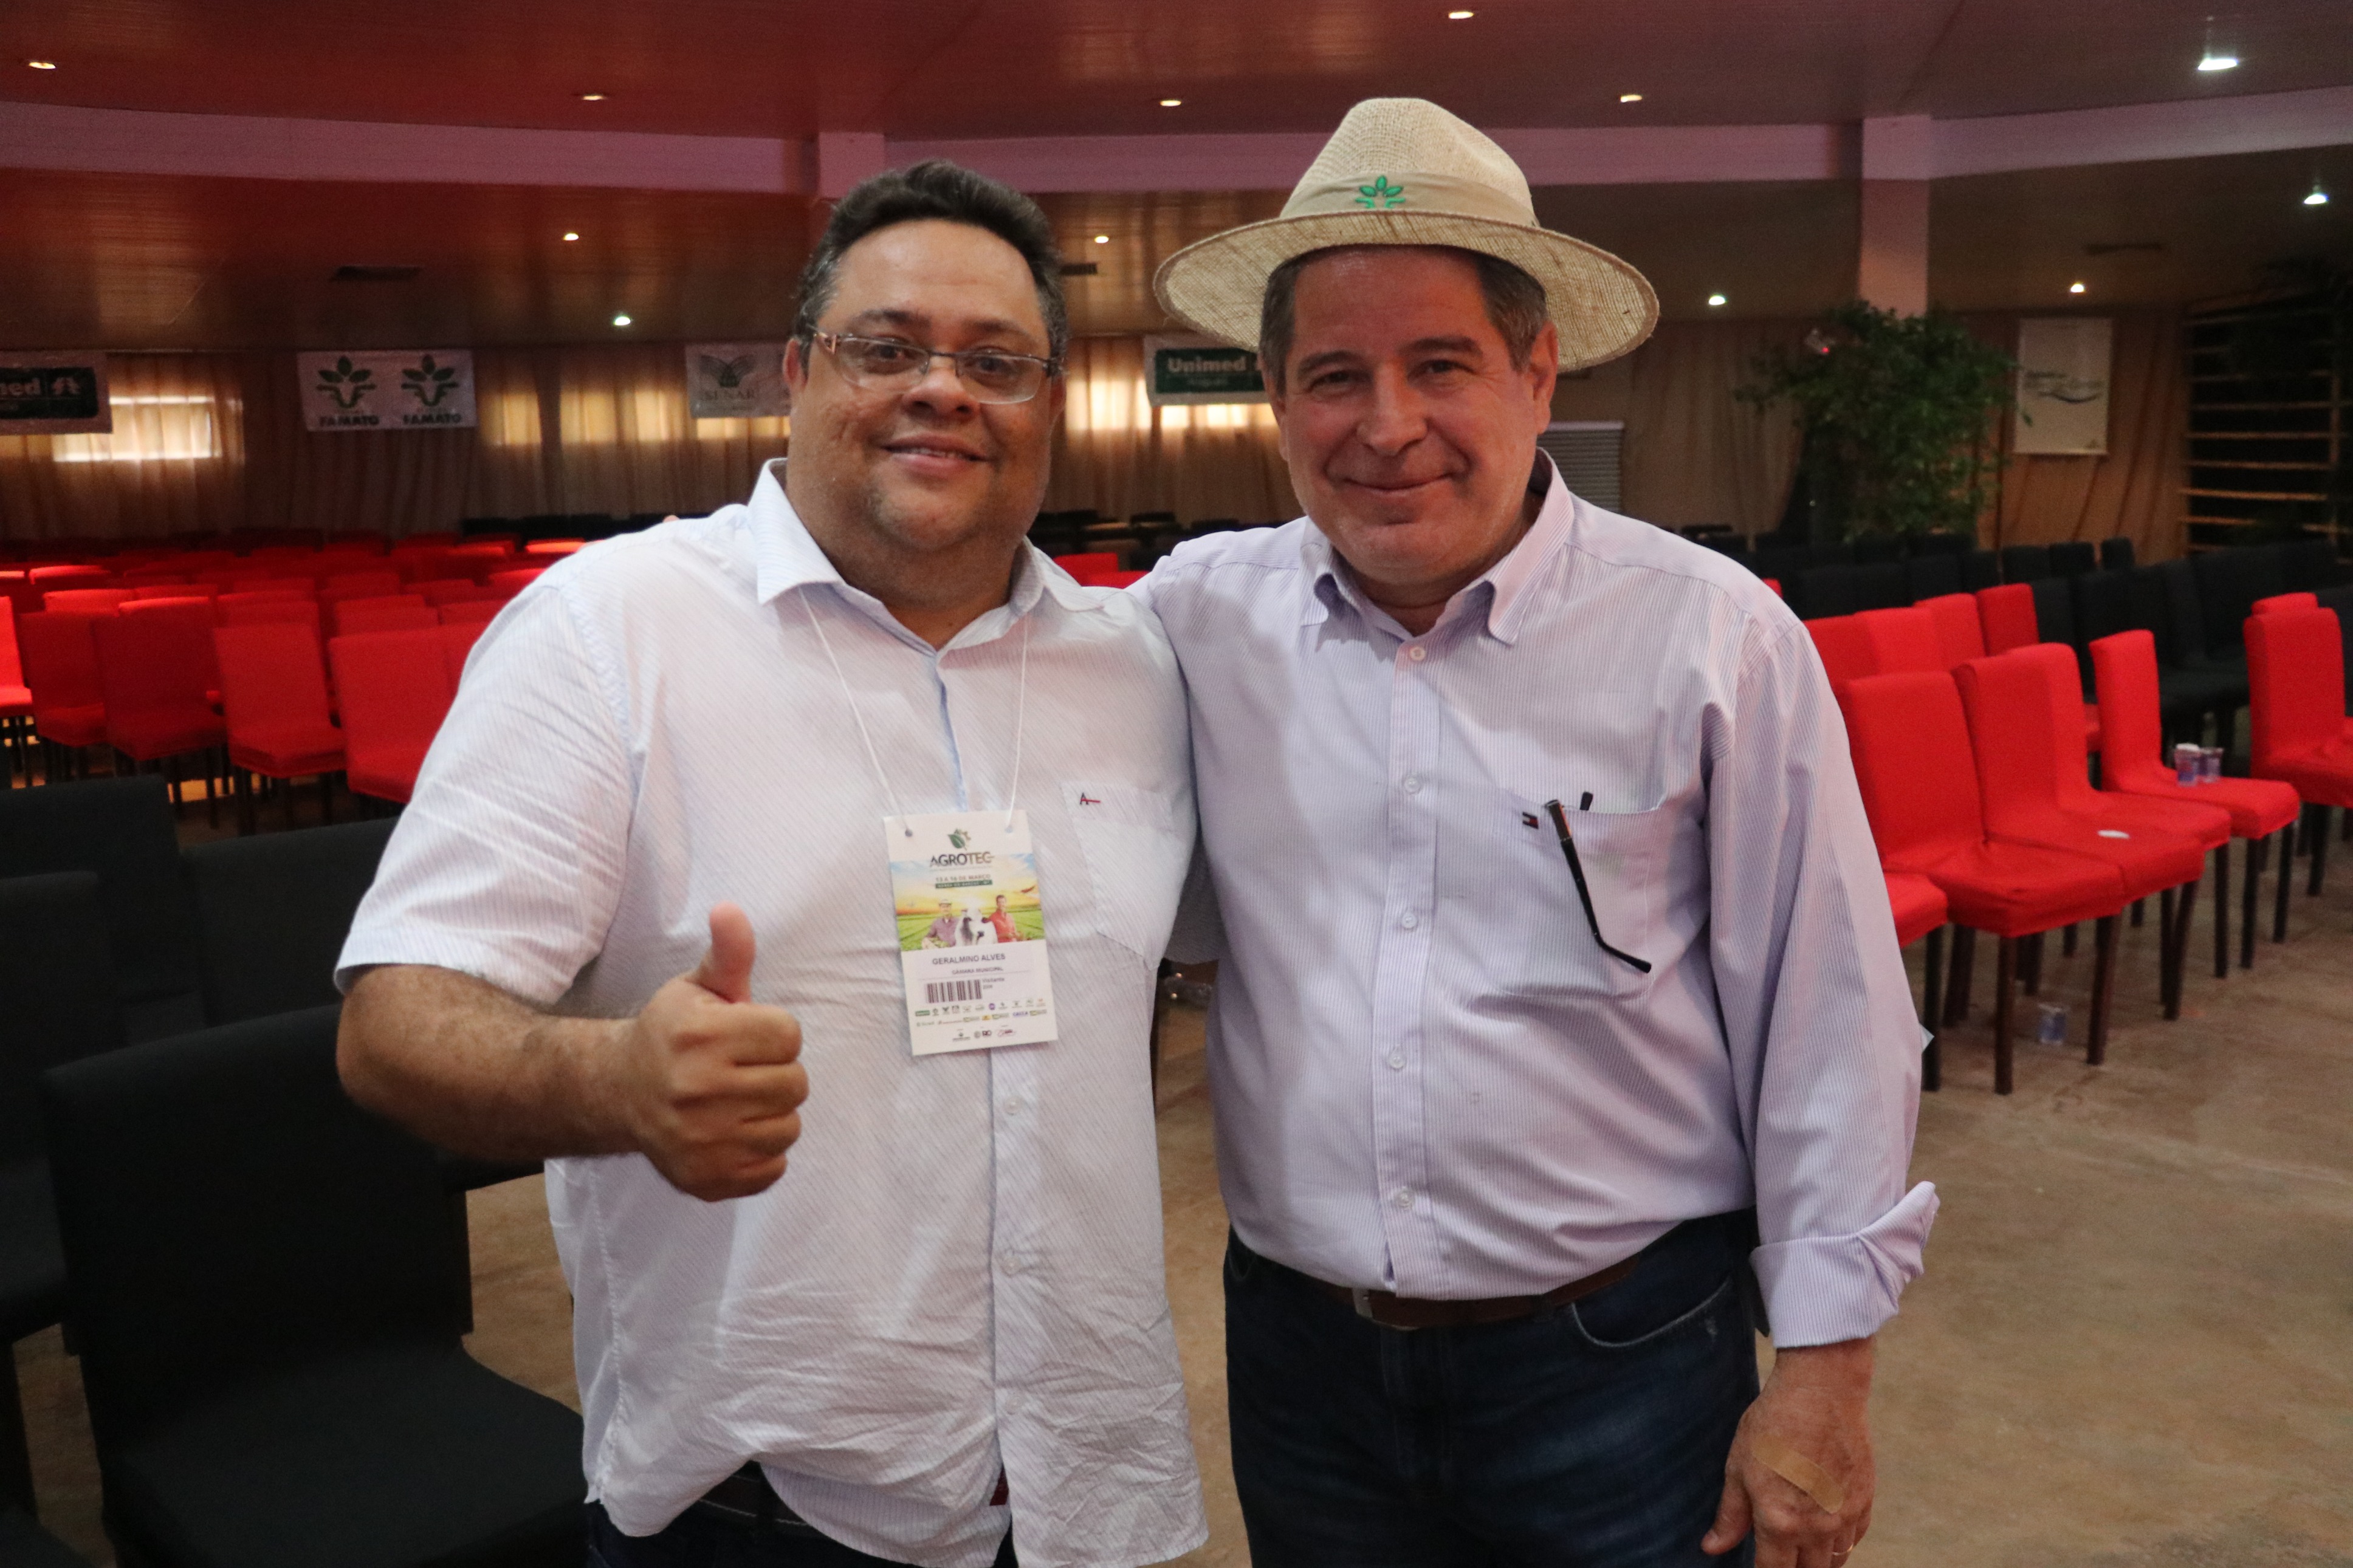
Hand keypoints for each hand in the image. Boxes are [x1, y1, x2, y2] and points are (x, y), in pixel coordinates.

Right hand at [612, 904, 807, 1200]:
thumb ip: (727, 954)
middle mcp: (699, 1090)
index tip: (745, 1036)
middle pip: (796, 1083)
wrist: (619, 1092)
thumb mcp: (697, 988)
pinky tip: (732, 1133)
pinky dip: (761, 1153)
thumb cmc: (672, 1034)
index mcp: (701, 1037)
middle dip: (775, 1073)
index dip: (773, 1033)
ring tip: (738, 1102)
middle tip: (742, 1071)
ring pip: (789, 1128)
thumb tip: (730, 910)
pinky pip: (774, 1169)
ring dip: (772, 1114)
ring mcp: (702, 1141)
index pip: (789, 1035)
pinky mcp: (706, 1178)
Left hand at [1702, 1338, 1875, 1566]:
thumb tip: (1711, 1548)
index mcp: (1780, 1523)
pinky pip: (1854, 1540)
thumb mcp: (1739, 1468)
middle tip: (1778, 1555)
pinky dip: (1839, 1543)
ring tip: (1800, 1549)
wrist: (1821, 1392)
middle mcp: (1816, 1529)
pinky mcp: (1864, 1502)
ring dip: (1816, 1561)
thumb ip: (1730, 1515)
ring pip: (1833, 1562)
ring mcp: (1844, 1517)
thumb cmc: (1773, 1425)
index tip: (1758, 1566)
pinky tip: (1825, 1531)